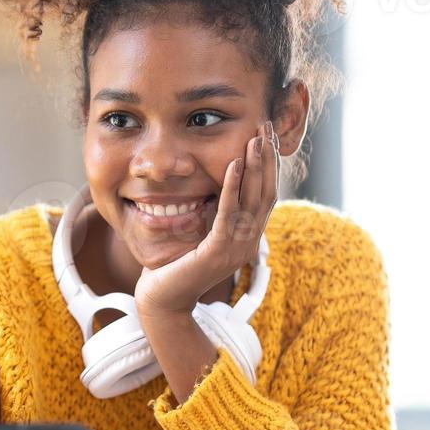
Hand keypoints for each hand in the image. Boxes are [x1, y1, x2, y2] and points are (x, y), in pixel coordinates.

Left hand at [134, 121, 279, 319]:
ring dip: (254, 167)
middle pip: (266, 193)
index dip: (269, 164)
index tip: (268, 136)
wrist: (161, 302)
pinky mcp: (216, 254)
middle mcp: (247, 243)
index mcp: (246, 238)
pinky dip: (231, 188)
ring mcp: (234, 250)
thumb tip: (222, 186)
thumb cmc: (174, 267)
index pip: (265, 195)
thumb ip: (214, 214)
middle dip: (268, 158)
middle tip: (268, 127)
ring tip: (256, 139)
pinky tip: (233, 164)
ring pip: (252, 201)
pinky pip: (228, 215)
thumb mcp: (200, 234)